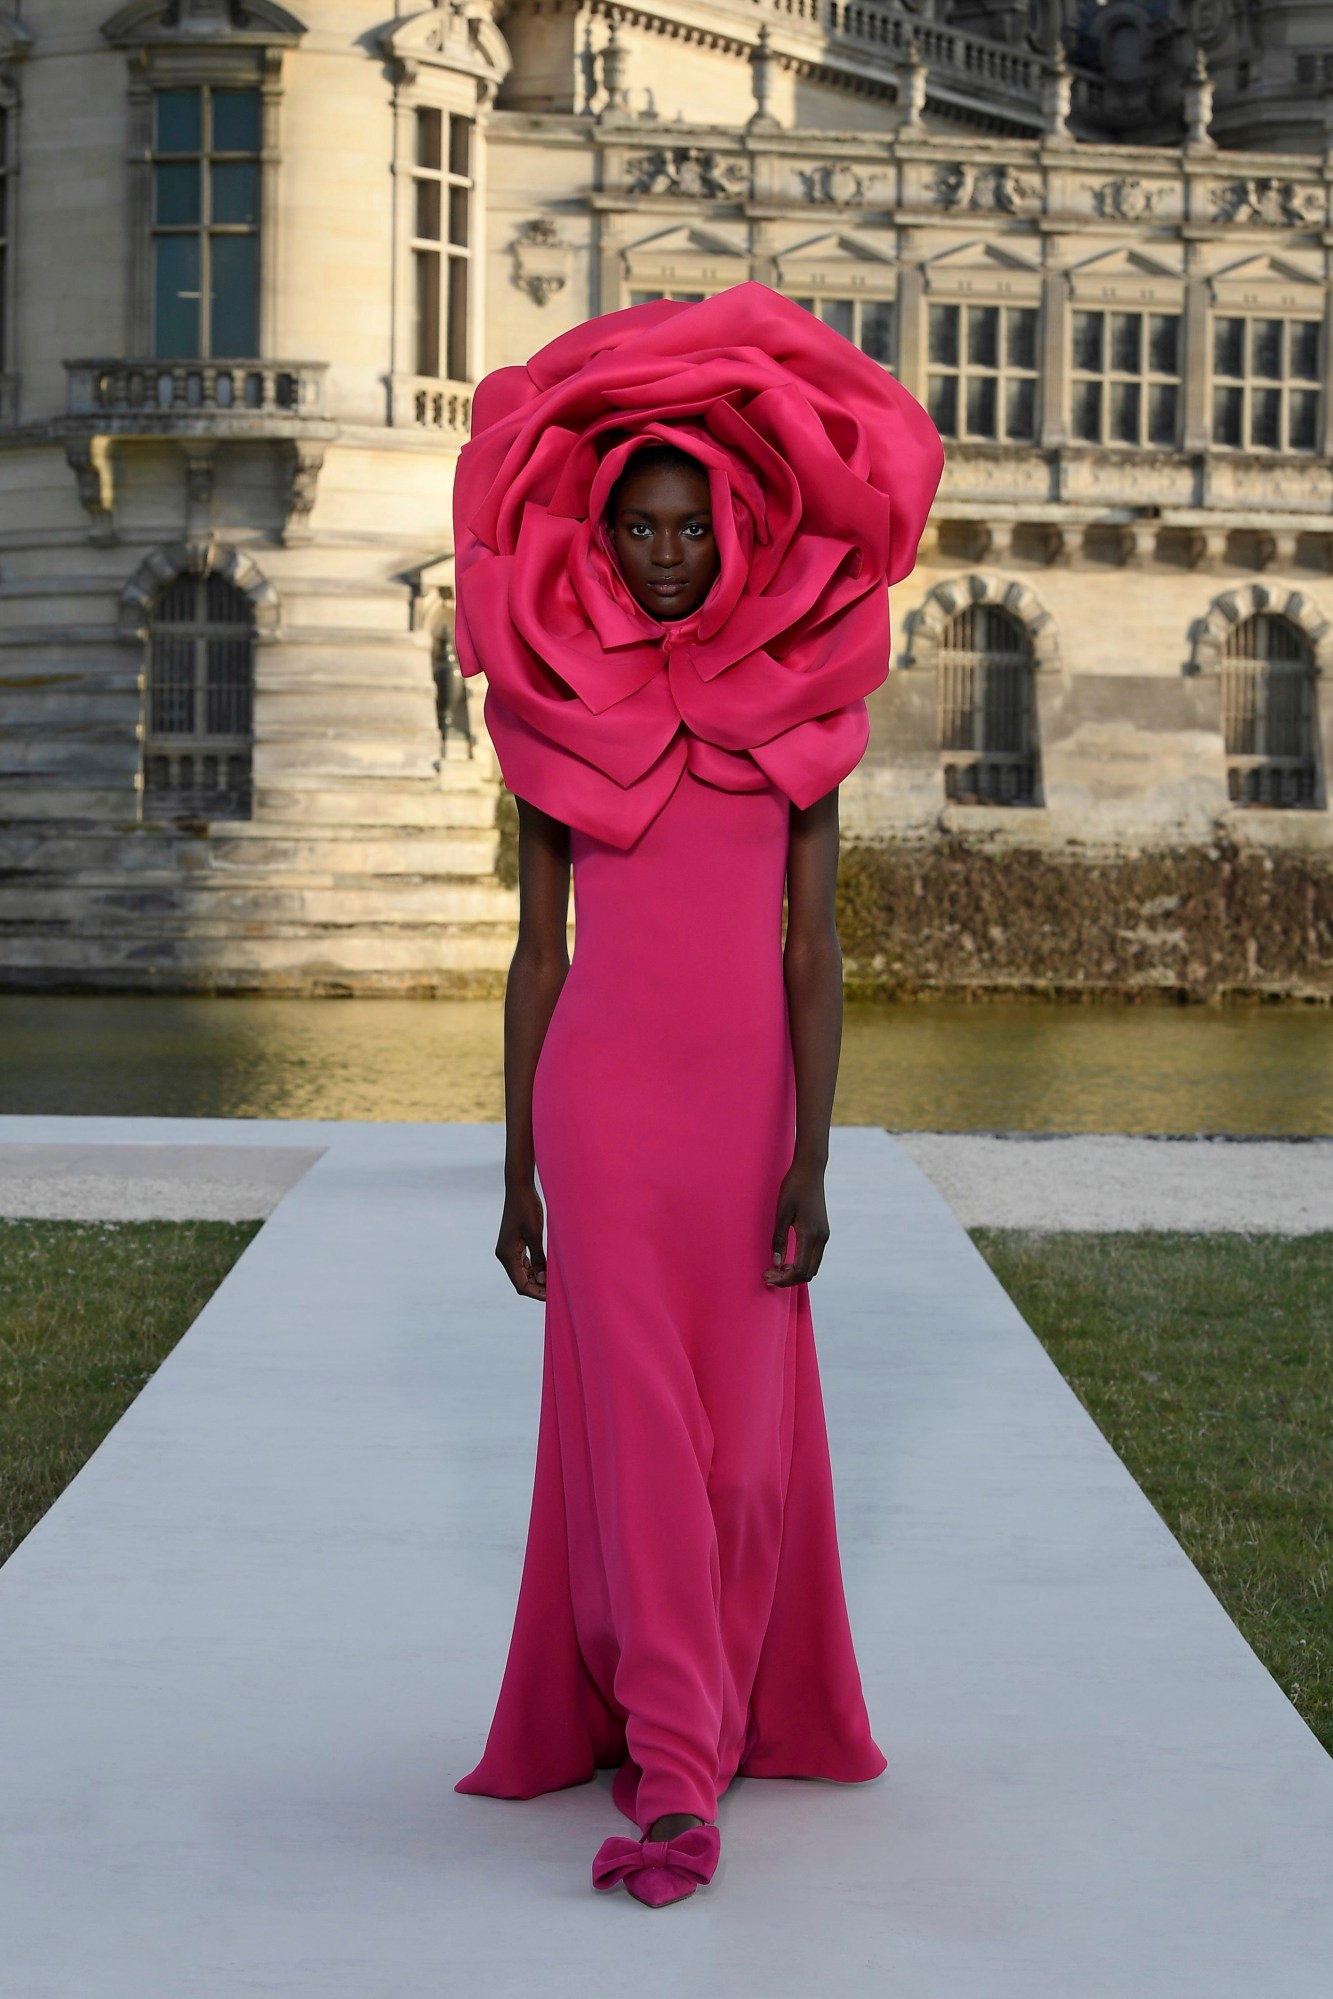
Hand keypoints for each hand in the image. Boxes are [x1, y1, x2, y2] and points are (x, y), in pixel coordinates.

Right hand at [496, 1180, 547, 1300]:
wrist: (519, 1188)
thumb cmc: (527, 1208)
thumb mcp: (535, 1234)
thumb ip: (538, 1258)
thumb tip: (542, 1279)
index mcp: (506, 1255)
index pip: (521, 1284)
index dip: (536, 1293)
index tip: (553, 1297)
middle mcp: (504, 1255)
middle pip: (521, 1281)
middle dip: (538, 1288)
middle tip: (558, 1291)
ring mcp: (508, 1249)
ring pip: (523, 1273)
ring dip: (537, 1279)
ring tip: (556, 1282)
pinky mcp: (514, 1244)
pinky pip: (524, 1262)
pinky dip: (535, 1268)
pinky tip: (548, 1269)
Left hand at [764, 1157, 829, 1286]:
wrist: (810, 1170)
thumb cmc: (794, 1188)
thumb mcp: (782, 1213)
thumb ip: (779, 1239)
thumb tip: (776, 1263)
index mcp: (810, 1235)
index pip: (800, 1270)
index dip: (783, 1279)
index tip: (767, 1277)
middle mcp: (821, 1238)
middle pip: (808, 1273)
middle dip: (789, 1279)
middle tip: (769, 1276)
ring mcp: (824, 1235)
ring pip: (813, 1266)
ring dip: (796, 1272)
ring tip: (776, 1270)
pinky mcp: (823, 1231)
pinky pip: (814, 1256)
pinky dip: (801, 1263)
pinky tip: (787, 1260)